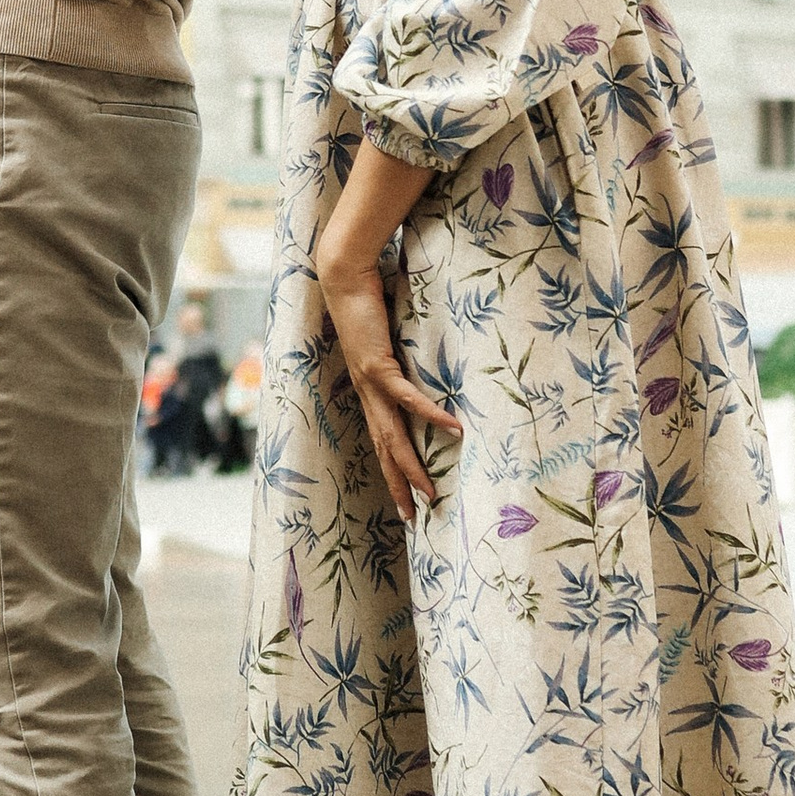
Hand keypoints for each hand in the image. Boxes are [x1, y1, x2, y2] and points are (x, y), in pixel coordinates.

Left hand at [315, 199, 447, 527]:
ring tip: (429, 492)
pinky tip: (451, 428)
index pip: (382, 439)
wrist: (343, 278)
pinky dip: (429, 414)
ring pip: (393, 435)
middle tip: (413, 517)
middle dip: (398, 485)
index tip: (404, 497)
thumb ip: (401, 356)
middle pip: (385, 449)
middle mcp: (366, 394)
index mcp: (368, 391)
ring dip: (410, 466)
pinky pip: (407, 397)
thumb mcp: (387, 339)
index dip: (392, 470)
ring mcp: (370, 382)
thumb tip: (421, 363)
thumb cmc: (366, 304)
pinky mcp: (378, 365)